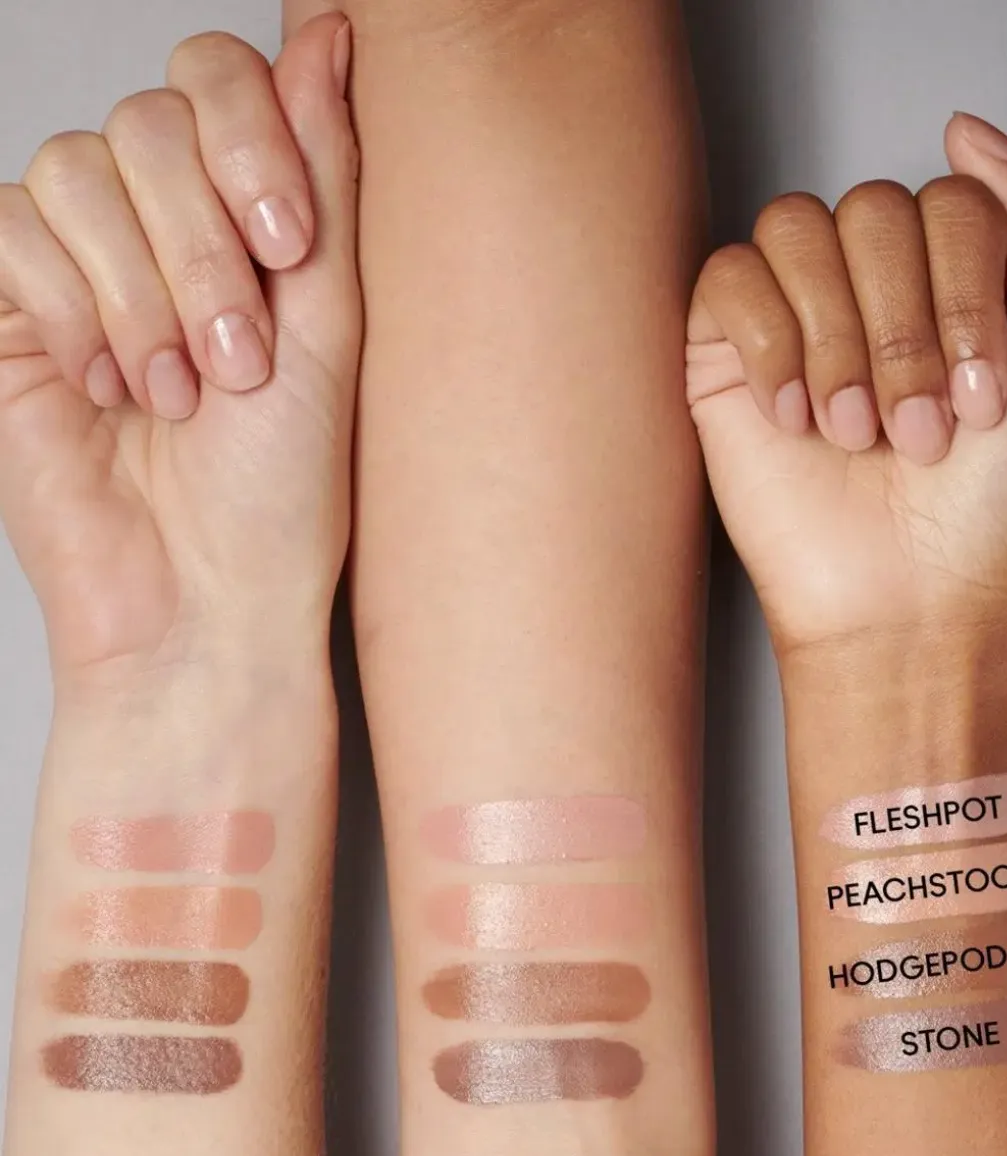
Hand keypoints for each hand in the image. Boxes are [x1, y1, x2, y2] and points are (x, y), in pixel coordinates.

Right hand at [0, 17, 357, 679]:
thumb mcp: (331, 327)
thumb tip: (326, 25)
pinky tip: (110, 391)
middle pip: (148, 125)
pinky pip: (11, 230)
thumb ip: (326, 174)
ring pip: (75, 171)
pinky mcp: (9, 302)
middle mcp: (162, 223)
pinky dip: (72, 310)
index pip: (218, 80)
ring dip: (141, 294)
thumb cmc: (285, 493)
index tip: (288, 246)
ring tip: (178, 396)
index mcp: (249, 217)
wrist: (207, 602)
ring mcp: (78, 258)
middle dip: (202, 252)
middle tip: (236, 367)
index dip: (248, 140)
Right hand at [686, 113, 1006, 645]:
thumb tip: (969, 130)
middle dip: (908, 333)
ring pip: (801, 229)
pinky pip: (730, 277)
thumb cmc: (997, 509)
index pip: (953, 197)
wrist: (918, 606)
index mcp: (956, 273)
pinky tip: (798, 425)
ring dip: (843, 347)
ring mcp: (798, 311)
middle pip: (876, 206)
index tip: (983, 402)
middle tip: (923, 436)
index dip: (967, 295)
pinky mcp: (725, 353)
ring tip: (860, 438)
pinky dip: (773, 350)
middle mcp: (876, 280)